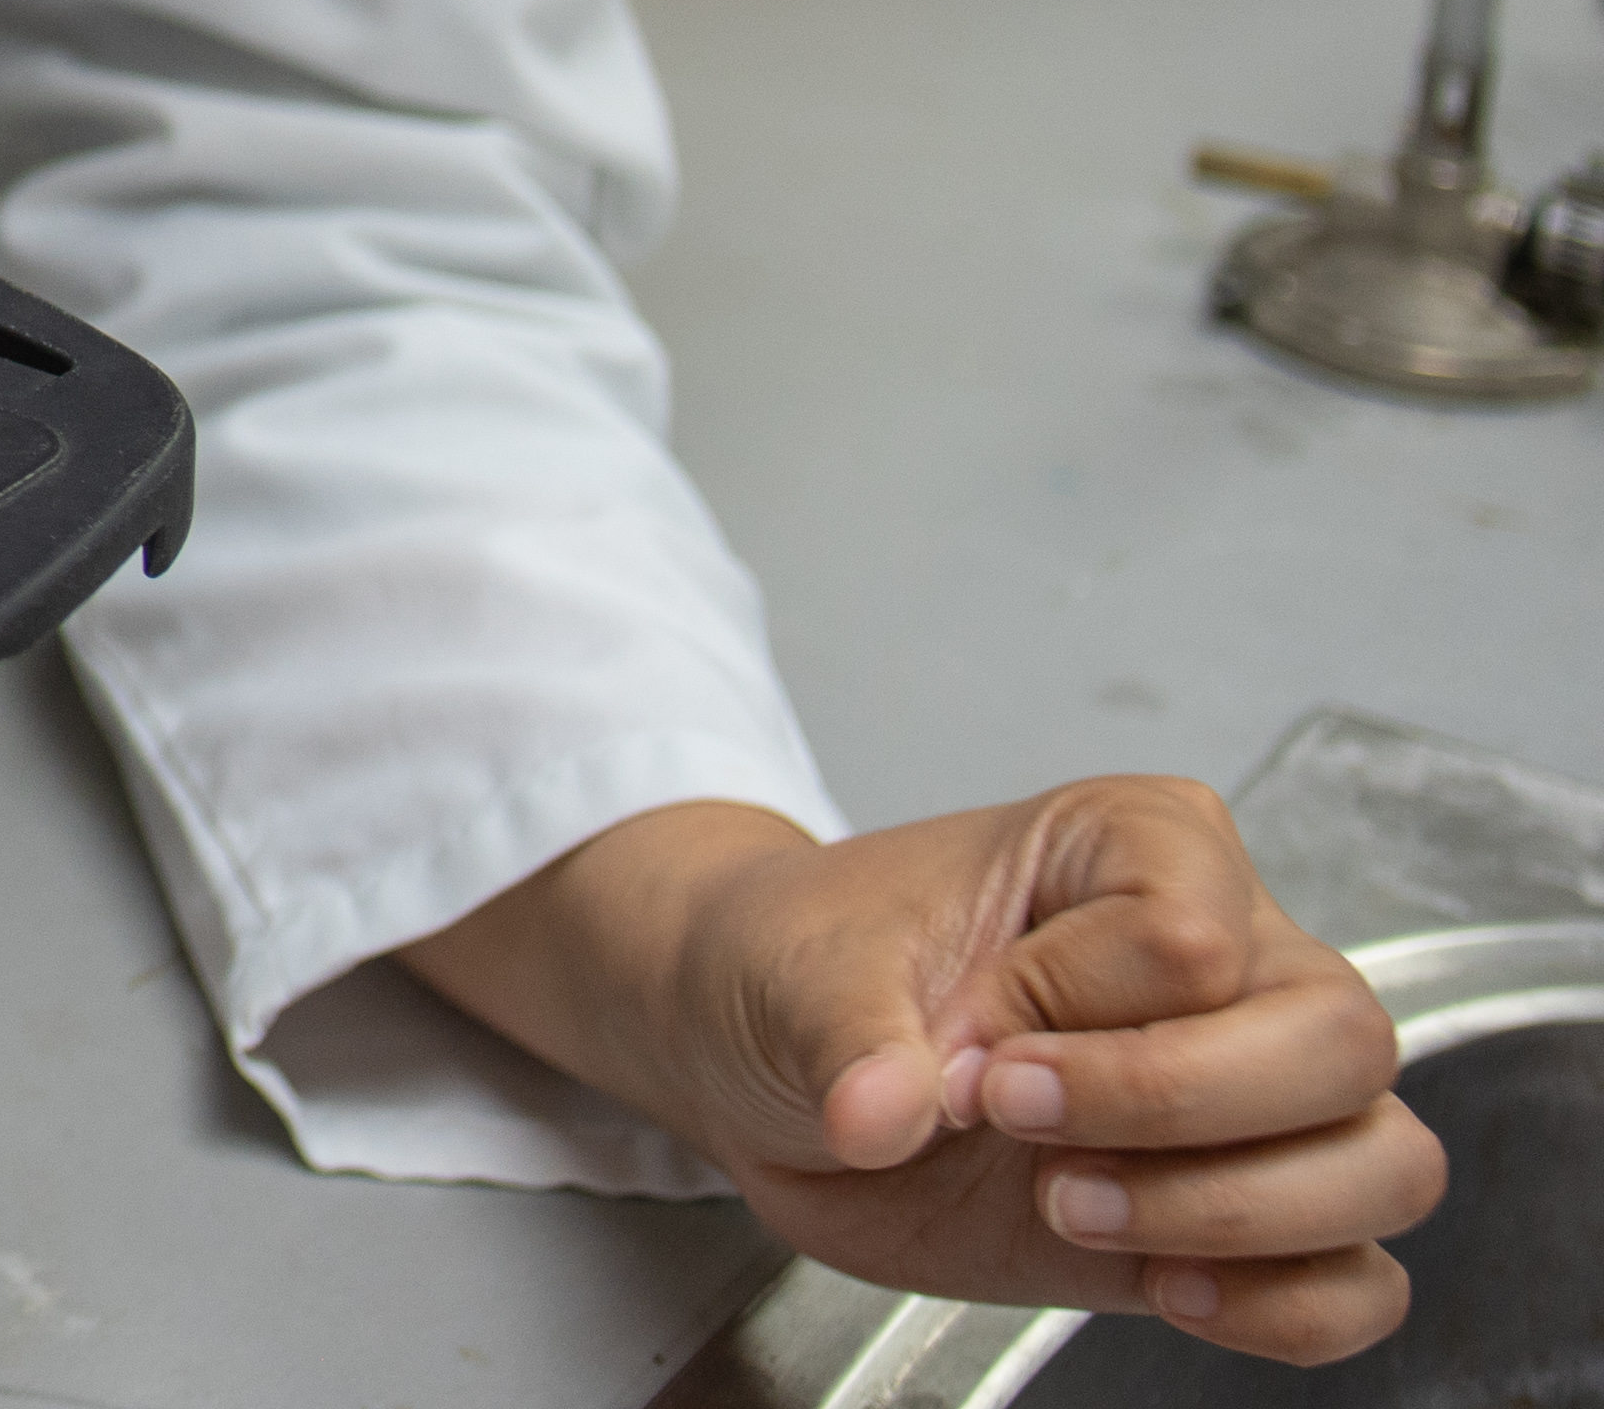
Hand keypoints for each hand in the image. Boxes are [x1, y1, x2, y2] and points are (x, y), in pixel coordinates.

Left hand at [415, 791, 1439, 1364]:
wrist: (771, 1064)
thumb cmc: (802, 967)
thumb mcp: (796, 974)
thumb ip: (851, 1040)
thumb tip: (880, 1114)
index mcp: (1138, 847)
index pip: (1196, 935)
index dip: (1079, 1010)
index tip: (969, 1043)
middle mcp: (1234, 961)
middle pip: (1339, 1040)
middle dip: (1178, 1107)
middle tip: (1014, 1121)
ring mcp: (1250, 1094)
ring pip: (1384, 1161)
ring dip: (1239, 1213)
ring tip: (1069, 1208)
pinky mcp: (1235, 1214)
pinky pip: (1358, 1281)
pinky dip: (1288, 1308)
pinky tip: (1164, 1285)